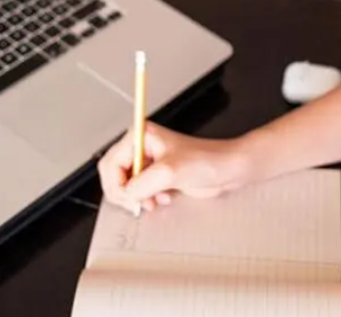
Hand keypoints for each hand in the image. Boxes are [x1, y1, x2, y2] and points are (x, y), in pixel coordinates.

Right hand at [97, 123, 247, 214]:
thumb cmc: (208, 160)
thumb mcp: (170, 172)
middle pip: (115, 175)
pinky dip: (148, 199)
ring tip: (153, 201)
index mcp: (141, 136)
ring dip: (138, 197)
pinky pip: (140, 191)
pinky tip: (162, 198)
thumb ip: (142, 184)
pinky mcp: (158, 175)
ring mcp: (150, 162)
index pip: (112, 163)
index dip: (116, 184)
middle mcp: (142, 147)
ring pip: (127, 185)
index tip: (129, 198)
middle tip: (138, 203)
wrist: (228, 169)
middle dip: (126, 192)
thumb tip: (127, 195)